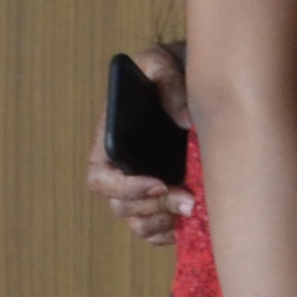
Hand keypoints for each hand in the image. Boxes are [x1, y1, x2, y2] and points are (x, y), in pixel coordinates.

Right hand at [88, 41, 196, 241]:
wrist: (195, 80)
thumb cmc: (171, 70)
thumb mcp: (163, 63)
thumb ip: (167, 83)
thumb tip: (184, 119)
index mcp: (110, 142)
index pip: (100, 177)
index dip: (125, 187)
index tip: (159, 182)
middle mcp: (123, 169)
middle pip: (122, 206)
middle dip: (154, 207)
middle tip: (189, 200)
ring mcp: (143, 186)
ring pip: (140, 222)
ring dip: (163, 222)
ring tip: (193, 208)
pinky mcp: (165, 196)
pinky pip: (158, 229)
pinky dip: (172, 232)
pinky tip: (194, 221)